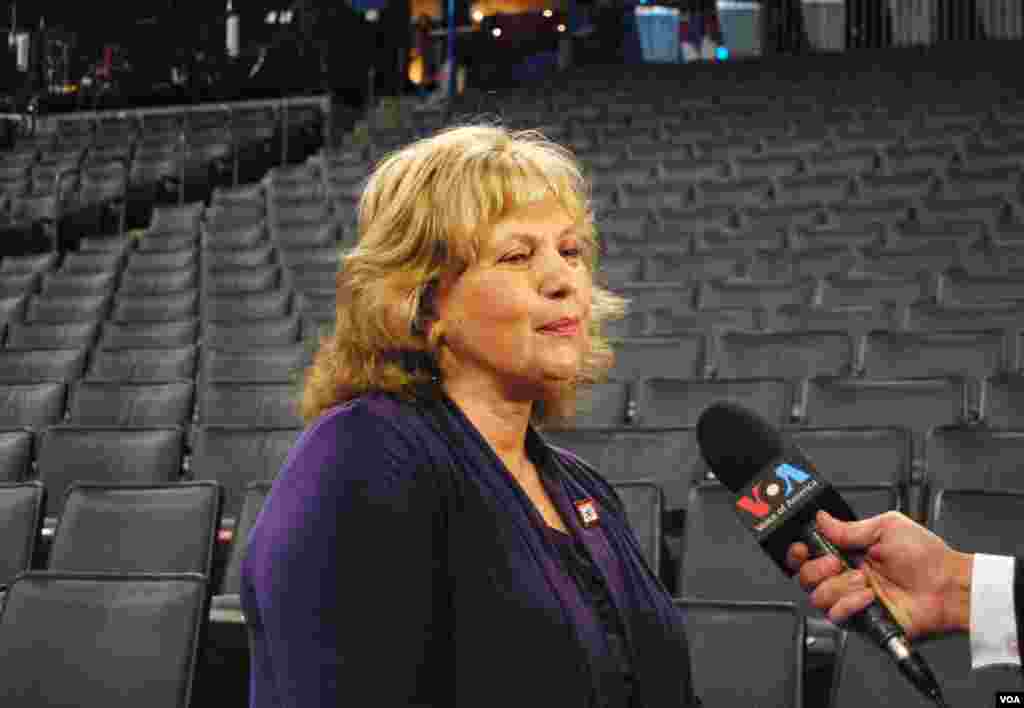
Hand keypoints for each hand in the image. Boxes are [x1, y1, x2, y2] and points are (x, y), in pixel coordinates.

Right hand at [785, 510, 972, 640]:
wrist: (948, 586)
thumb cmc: (927, 557)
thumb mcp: (886, 528)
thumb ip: (849, 528)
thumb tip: (821, 519)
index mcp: (849, 552)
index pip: (809, 554)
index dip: (799, 552)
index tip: (802, 547)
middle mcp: (846, 576)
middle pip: (805, 577)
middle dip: (816, 568)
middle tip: (837, 562)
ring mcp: (852, 599)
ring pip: (818, 597)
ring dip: (839, 586)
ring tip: (864, 580)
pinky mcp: (861, 621)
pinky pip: (837, 616)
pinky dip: (850, 604)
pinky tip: (869, 597)